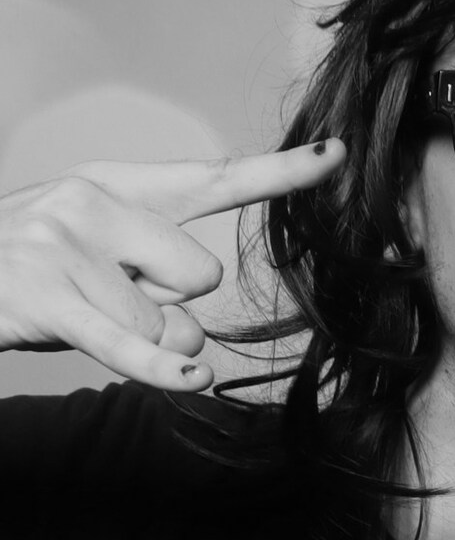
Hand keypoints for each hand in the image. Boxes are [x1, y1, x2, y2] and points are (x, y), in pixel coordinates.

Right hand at [0, 143, 344, 388]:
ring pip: (164, 324)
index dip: (277, 173)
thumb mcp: (97, 261)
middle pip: (200, 276)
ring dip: (136, 342)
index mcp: (110, 187)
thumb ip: (160, 284)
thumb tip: (193, 344)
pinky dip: (160, 370)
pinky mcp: (45, 296)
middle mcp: (88, 202)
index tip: (336, 157)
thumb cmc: (32, 280)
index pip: (209, 179)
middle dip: (172, 306)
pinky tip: (189, 382)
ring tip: (73, 316)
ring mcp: (63, 246)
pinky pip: (129, 344)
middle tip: (107, 298)